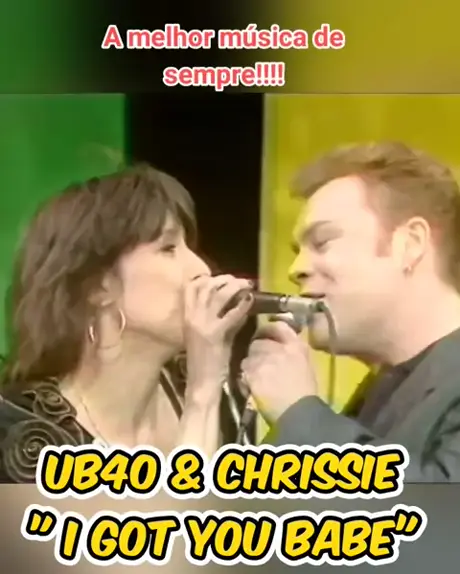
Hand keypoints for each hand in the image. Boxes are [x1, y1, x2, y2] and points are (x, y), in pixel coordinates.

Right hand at [184, 274, 252, 402]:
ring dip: (235, 286)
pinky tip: (251, 300)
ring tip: (247, 285)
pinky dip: (242, 304)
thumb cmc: (207, 361)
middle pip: (206, 286)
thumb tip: (238, 303)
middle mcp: (192, 317)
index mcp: (187, 316)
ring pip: (218, 294)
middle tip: (241, 280)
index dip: (207, 278)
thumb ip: (222, 318)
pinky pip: (231, 313)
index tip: (223, 278)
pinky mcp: (214, 334)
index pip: (191, 287)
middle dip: (225, 279)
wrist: (202, 383)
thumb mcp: (212, 334)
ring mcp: (202, 325)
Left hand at [241, 320, 317, 422]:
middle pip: (258, 342)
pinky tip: (252, 389)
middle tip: (259, 364)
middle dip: (256, 353)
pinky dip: (245, 381)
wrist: (300, 415)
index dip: (267, 330)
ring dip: (250, 367)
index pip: (278, 327)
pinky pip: (243, 373)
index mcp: (296, 346)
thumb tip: (280, 350)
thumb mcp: (305, 367)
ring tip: (256, 379)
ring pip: (248, 358)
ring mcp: (265, 361)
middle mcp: (280, 349)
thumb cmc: (306, 395)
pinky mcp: (253, 374)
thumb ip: (292, 354)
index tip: (263, 335)